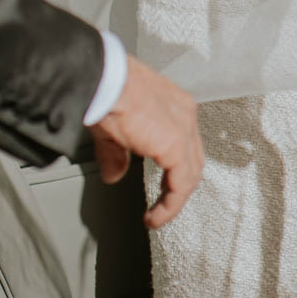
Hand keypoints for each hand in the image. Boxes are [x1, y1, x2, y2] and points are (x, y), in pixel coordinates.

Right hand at [89, 56, 202, 229]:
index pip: (185, 146)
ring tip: (158, 216)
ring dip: (174, 200)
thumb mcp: (113, 129)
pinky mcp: (176, 145)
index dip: (174, 171)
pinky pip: (182, 184)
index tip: (161, 190)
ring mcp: (184, 129)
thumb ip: (117, 155)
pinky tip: (156, 216)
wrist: (104, 80)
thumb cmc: (107, 91)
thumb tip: (114, 174)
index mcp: (175, 107)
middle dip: (177, 187)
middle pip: (192, 161)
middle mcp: (185, 115)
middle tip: (161, 206)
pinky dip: (171, 205)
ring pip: (190, 174)